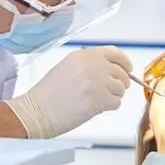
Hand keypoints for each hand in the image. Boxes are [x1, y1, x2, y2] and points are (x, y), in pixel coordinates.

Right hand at [4, 46, 132, 138]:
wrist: (37, 111)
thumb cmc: (48, 94)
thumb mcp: (67, 67)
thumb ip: (89, 65)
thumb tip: (110, 71)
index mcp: (84, 55)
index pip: (114, 53)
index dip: (124, 63)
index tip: (127, 69)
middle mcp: (93, 65)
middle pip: (121, 72)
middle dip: (120, 83)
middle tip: (111, 91)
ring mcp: (97, 81)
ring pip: (120, 89)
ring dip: (113, 96)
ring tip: (96, 101)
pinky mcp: (100, 99)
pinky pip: (116, 102)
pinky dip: (109, 107)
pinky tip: (95, 108)